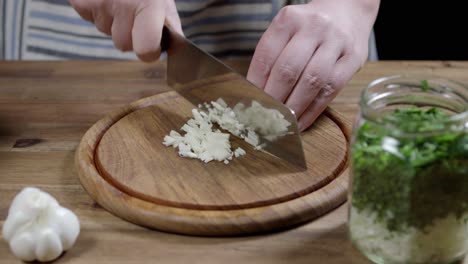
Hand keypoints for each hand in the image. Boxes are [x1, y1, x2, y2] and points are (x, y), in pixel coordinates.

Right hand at [69, 0, 182, 60]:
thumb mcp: (163, 1)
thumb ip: (171, 27)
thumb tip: (174, 50)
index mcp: (149, 5)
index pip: (146, 49)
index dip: (149, 52)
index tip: (150, 46)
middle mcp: (124, 4)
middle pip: (123, 45)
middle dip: (129, 34)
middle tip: (132, 12)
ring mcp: (101, 3)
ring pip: (106, 32)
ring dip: (113, 22)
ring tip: (119, 2)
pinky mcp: (81, 2)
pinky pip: (91, 21)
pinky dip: (97, 13)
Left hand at [247, 0, 378, 130]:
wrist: (347, 11)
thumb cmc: (309, 29)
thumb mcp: (287, 31)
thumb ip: (273, 57)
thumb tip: (256, 94)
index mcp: (289, 19)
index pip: (266, 56)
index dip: (256, 83)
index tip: (251, 103)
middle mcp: (313, 27)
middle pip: (288, 70)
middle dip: (274, 99)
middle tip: (265, 118)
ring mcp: (335, 42)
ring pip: (311, 81)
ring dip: (294, 107)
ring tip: (284, 124)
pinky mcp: (353, 58)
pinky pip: (331, 89)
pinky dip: (313, 110)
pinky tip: (302, 122)